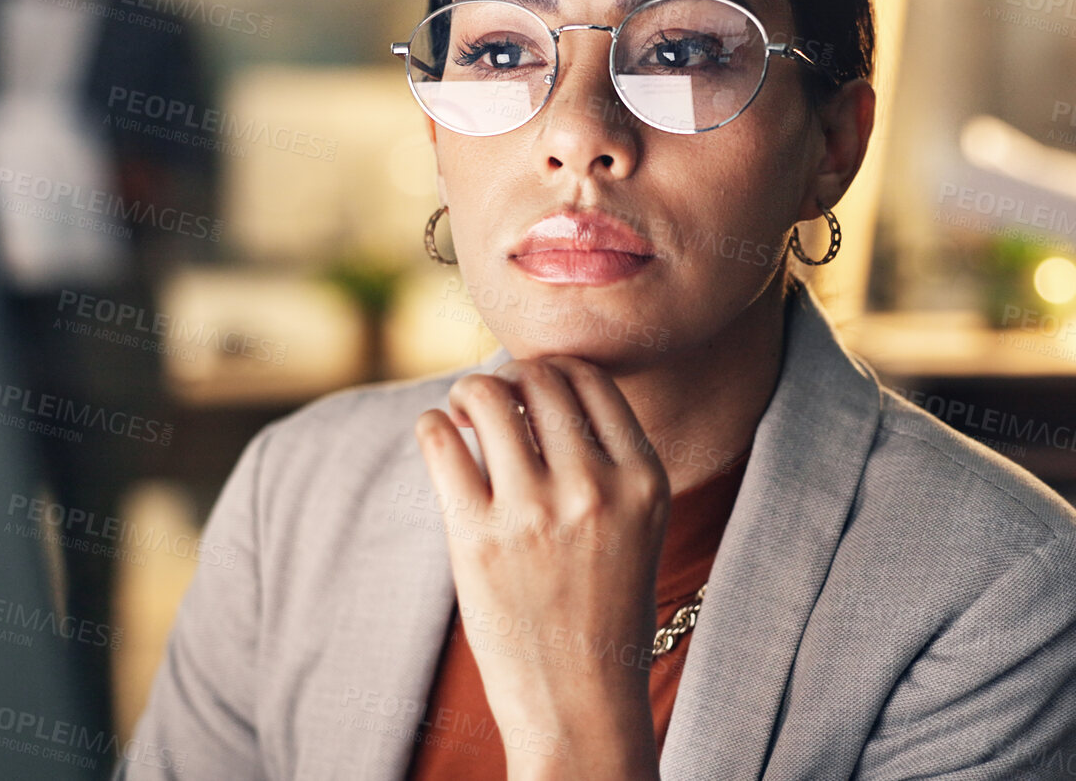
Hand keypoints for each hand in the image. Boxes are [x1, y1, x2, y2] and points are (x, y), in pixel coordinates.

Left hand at [414, 356, 669, 780]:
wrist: (580, 704)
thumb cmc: (602, 612)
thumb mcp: (637, 526)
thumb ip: (606, 461)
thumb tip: (539, 387)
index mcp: (644, 479)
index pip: (590, 379)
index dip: (550, 371)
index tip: (528, 388)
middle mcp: (596, 487)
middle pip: (538, 379)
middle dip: (506, 378)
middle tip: (487, 401)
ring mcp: (536, 512)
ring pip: (485, 396)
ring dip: (465, 394)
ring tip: (459, 416)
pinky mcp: (478, 539)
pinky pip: (441, 443)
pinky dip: (431, 427)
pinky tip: (437, 440)